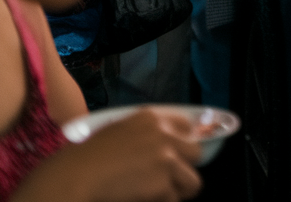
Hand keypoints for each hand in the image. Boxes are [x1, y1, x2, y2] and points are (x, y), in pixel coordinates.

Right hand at [12, 108, 202, 201]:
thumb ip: (143, 135)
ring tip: (157, 196)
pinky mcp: (162, 184)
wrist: (73, 178)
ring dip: (176, 192)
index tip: (177, 157)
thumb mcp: (116, 132)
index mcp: (150, 117)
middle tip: (168, 183)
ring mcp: (166, 158)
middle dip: (184, 170)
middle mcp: (164, 134)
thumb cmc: (84, 159)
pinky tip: (142, 201)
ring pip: (192, 182)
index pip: (186, 126)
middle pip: (196, 153)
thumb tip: (162, 149)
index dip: (182, 144)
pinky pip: (172, 200)